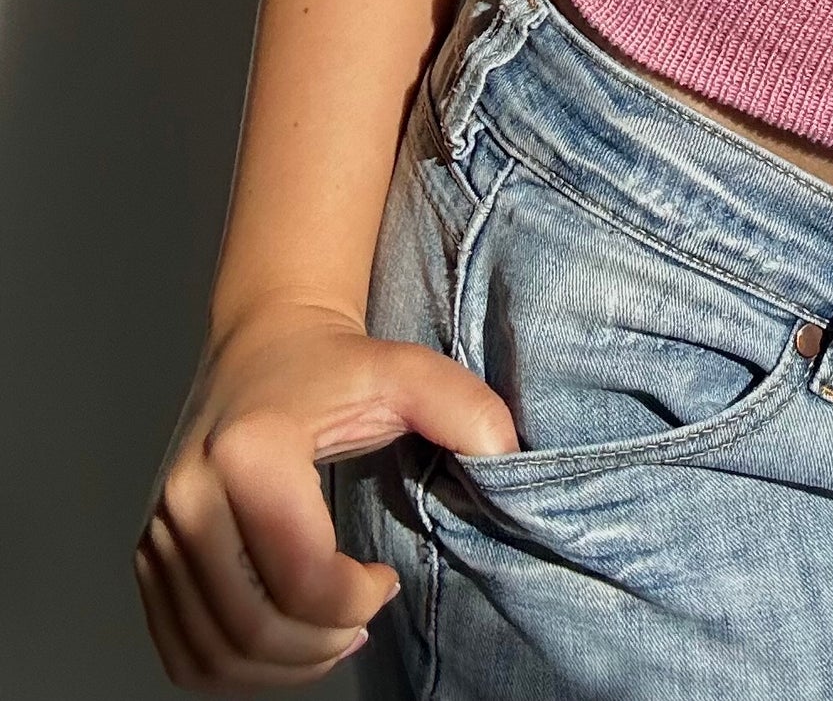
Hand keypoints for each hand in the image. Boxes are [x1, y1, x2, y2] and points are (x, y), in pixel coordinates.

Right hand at [135, 300, 517, 691]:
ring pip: (214, 653)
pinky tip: (284, 639)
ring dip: (281, 666)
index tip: (386, 580)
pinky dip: (235, 668)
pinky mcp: (148, 556)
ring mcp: (158, 530)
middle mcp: (188, 496)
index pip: (300, 579)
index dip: (356, 601)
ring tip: (329, 634)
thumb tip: (509, 459)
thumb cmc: (336, 366)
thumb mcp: (407, 372)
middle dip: (322, 644)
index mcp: (248, 453)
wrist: (264, 340)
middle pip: (253, 627)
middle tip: (361, 619)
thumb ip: (465, 409)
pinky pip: (183, 652)